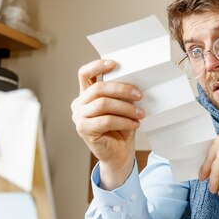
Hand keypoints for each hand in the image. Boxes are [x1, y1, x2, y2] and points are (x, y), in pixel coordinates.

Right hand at [70, 59, 144, 188]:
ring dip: (126, 108)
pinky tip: (135, 124)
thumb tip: (135, 81)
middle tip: (139, 95)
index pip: (84, 73)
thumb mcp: (122, 107)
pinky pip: (106, 120)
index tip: (115, 64)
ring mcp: (78, 117)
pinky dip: (124, 121)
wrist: (118, 154)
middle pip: (98, 89)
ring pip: (103, 104)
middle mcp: (78, 103)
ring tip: (140, 113)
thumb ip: (120, 94)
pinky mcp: (83, 129)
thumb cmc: (121, 128)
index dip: (98, 66)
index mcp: (85, 94)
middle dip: (122, 89)